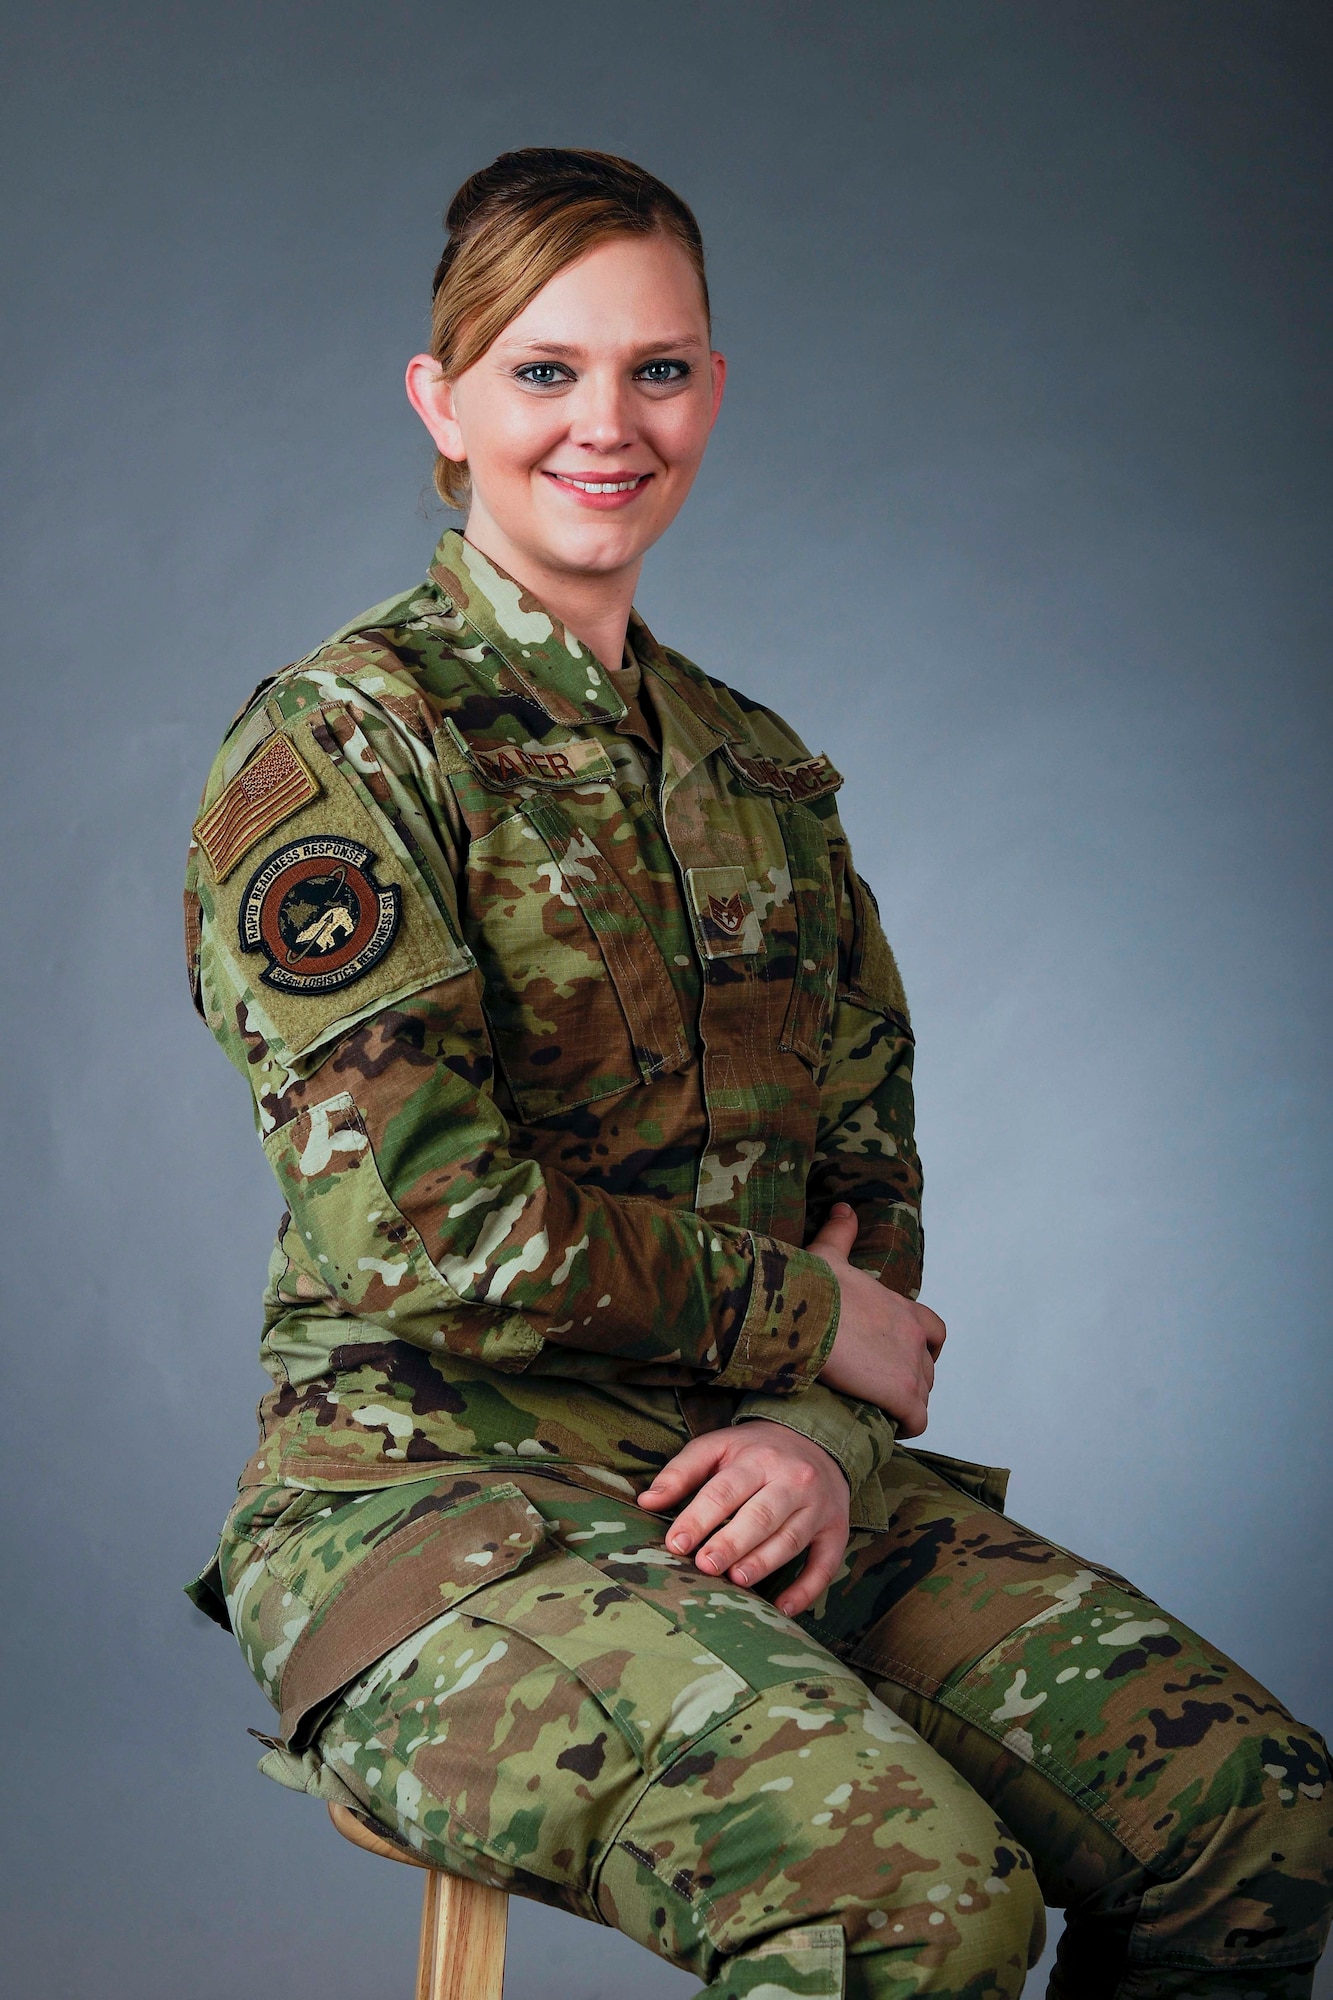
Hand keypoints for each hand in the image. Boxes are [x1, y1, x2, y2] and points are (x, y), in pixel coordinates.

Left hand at [636, 1420, 849, 1617]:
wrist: (818, 1440)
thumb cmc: (756, 1451)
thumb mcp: (719, 1446)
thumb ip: (682, 1471)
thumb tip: (646, 1501)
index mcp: (758, 1458)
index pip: (725, 1490)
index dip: (699, 1518)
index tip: (675, 1543)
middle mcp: (793, 1480)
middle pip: (761, 1515)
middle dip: (732, 1543)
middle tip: (705, 1566)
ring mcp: (818, 1507)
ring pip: (791, 1539)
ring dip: (764, 1562)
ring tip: (737, 1580)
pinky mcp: (836, 1531)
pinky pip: (826, 1564)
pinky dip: (807, 1589)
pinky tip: (783, 1608)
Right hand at [807, 1204, 945, 1435]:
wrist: (803, 1311)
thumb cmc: (812, 1285)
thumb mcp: (829, 1254)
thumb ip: (841, 1233)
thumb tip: (844, 1209)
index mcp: (902, 1308)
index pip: (933, 1331)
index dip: (924, 1347)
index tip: (905, 1356)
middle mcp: (914, 1336)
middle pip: (927, 1368)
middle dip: (910, 1379)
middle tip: (882, 1389)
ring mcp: (910, 1366)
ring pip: (922, 1395)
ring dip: (906, 1405)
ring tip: (880, 1411)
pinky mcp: (900, 1394)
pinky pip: (916, 1419)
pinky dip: (907, 1425)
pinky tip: (890, 1427)